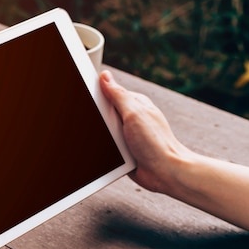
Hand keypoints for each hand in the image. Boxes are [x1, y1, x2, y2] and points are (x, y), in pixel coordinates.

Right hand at [99, 70, 192, 194]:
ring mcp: (126, 134)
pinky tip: (107, 152)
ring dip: (101, 137)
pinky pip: (106, 146)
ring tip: (109, 142)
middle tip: (102, 126)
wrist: (165, 172)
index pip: (110, 92)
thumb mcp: (134, 113)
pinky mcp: (123, 151)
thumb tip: (105, 76)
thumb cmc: (155, 142)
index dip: (96, 93)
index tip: (84, 95)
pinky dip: (104, 149)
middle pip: (103, 113)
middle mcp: (130, 118)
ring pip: (103, 131)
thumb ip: (118, 95)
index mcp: (135, 104)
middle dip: (97, 118)